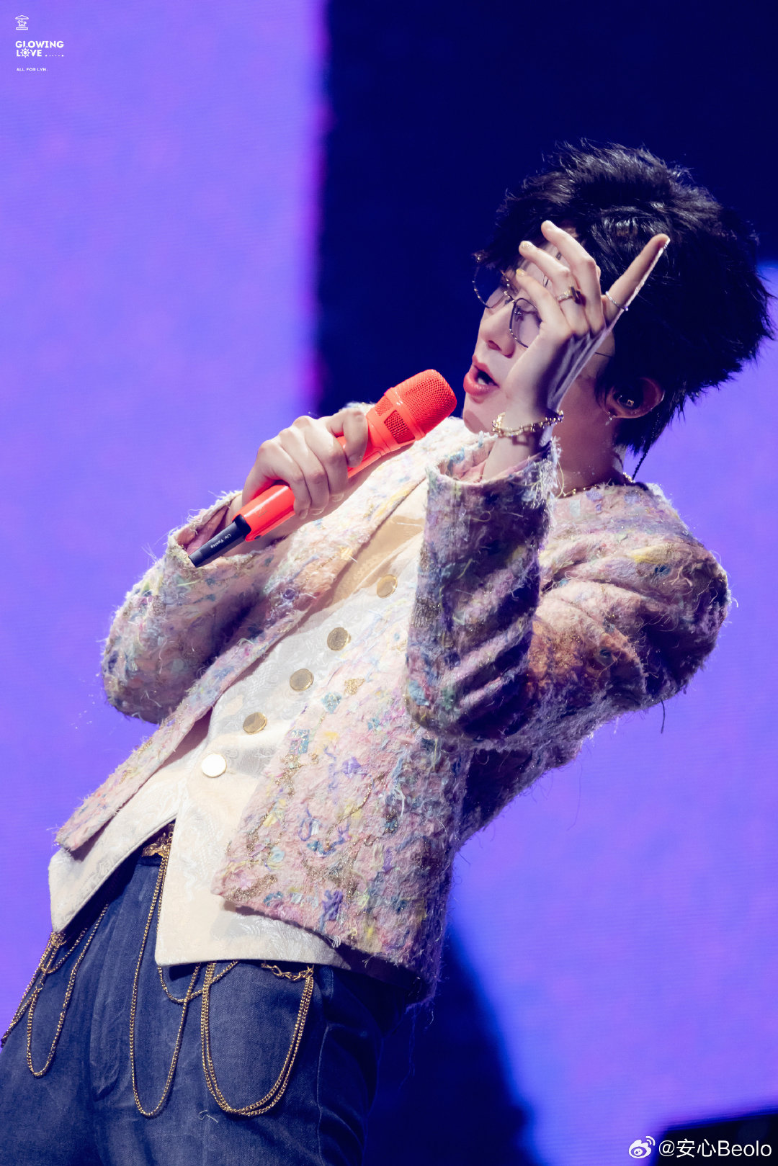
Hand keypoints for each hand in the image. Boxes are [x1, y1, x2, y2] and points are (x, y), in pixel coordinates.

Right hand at [221, 407, 377, 551]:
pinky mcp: (267, 450)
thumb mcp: (351, 475)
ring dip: (317, 499)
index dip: (359, 442)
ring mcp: (286, 436)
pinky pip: (294, 476)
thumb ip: (375, 456)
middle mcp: (308, 425)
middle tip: (328, 498)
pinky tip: (297, 507)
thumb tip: (412, 441)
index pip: (353, 417)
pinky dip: (300, 500)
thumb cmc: (317, 490)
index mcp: (330, 427)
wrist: (279, 512)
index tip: (355, 464)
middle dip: (336, 486)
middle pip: (334, 454)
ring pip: (315, 471)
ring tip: (312, 506)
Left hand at [500, 220, 668, 421]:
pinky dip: (528, 282)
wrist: (535, 400)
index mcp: (605, 321)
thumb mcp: (567, 330)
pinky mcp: (560, 334)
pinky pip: (543, 296)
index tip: (663, 237)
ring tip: (524, 246)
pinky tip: (517, 277)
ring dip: (540, 257)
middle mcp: (598, 323)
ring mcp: (581, 329)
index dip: (647, 261)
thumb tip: (570, 267)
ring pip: (562, 276)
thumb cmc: (547, 364)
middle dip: (566, 240)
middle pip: (587, 266)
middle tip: (547, 226)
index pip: (631, 286)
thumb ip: (573, 302)